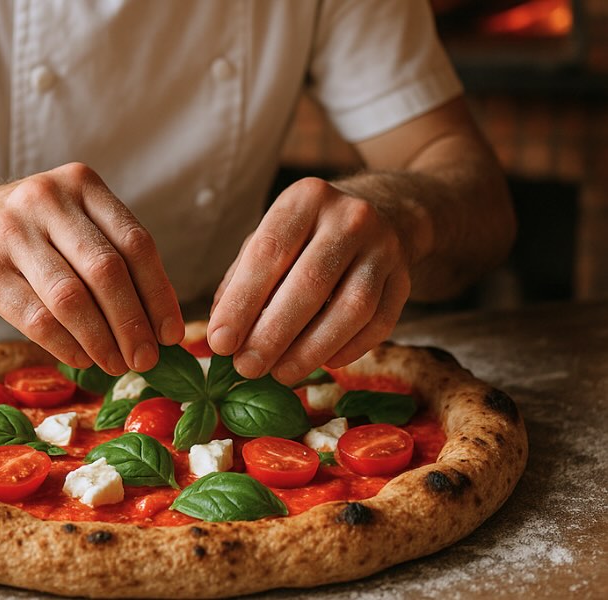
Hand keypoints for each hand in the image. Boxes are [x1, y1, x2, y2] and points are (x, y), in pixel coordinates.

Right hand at [0, 162, 184, 374]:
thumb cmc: (23, 233)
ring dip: (102, 341)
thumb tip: (159, 319)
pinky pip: (35, 316)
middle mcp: (48, 198)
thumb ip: (109, 253)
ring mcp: (11, 231)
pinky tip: (82, 359)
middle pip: (107, 270)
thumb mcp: (67, 221)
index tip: (172, 333)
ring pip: (72, 297)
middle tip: (147, 359)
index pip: (136, 243)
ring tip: (118, 366)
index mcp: (81, 183)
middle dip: (134, 323)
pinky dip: (65, 344)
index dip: (160, 294)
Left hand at [206, 177, 410, 384]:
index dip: (242, 302)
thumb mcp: (269, 238)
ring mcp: (384, 248)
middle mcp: (350, 218)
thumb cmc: (307, 237)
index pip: (269, 253)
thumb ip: (242, 281)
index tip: (220, 342)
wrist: (384, 215)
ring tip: (280, 374)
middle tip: (246, 367)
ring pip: (352, 308)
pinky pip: (379, 325)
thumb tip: (221, 334)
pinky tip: (322, 363)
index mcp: (305, 199)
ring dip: (311, 349)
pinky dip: (348, 350)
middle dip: (274, 333)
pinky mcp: (405, 279)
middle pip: (310, 283)